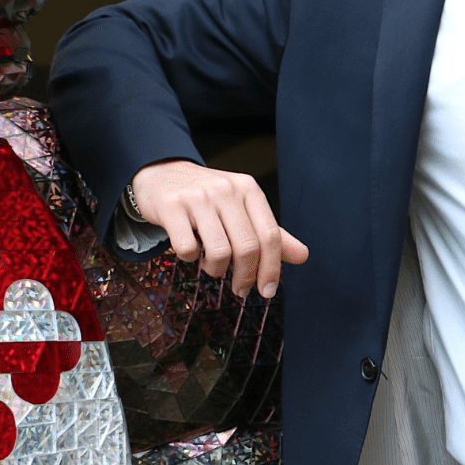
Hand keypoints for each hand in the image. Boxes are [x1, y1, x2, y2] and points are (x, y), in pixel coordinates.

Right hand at [131, 159, 308, 297]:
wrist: (162, 173)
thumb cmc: (207, 197)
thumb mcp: (242, 208)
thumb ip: (269, 233)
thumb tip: (303, 256)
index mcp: (248, 190)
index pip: (270, 236)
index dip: (272, 268)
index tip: (267, 291)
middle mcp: (226, 190)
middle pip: (248, 247)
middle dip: (245, 277)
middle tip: (240, 290)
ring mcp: (198, 197)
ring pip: (219, 252)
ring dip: (216, 270)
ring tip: (211, 267)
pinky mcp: (171, 207)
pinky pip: (187, 248)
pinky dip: (190, 259)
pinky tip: (190, 251)